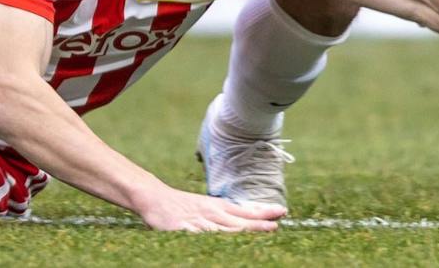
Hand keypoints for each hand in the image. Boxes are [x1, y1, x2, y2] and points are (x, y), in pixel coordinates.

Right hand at [136, 186, 285, 232]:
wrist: (156, 198)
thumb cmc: (184, 205)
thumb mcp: (209, 205)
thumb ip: (227, 213)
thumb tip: (249, 216)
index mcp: (218, 206)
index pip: (245, 210)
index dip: (263, 211)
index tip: (282, 211)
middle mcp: (212, 213)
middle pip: (239, 220)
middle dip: (259, 223)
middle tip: (277, 225)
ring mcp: (199, 221)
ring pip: (224, 228)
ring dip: (243, 230)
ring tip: (260, 231)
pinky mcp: (184, 230)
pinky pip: (199, 236)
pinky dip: (210, 238)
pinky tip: (221, 241)